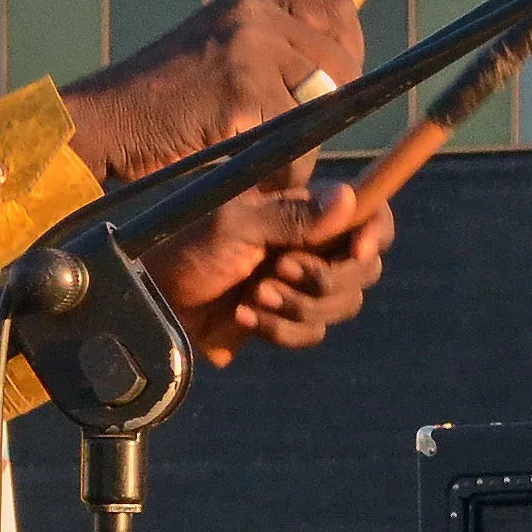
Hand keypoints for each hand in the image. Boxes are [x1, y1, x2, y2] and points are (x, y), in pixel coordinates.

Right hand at [62, 0, 365, 185]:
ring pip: (324, 111)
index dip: (346, 52)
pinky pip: (296, 149)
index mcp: (249, 4)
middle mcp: (254, 18)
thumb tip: (340, 73)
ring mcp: (249, 53)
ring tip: (253, 154)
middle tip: (285, 136)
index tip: (328, 88)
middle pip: (343, 65)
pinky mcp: (244, 95)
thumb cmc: (157, 107)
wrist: (98, 126)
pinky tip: (238, 169)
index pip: (337, 11)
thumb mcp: (216, 55)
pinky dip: (278, 173)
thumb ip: (270, 53)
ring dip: (300, 147)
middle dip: (329, 109)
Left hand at [143, 181, 392, 367]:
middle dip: (327, 278)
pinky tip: (246, 317)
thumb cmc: (187, 249)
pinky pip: (313, 333)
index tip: (358, 250)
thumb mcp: (237, 225)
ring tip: (256, 295)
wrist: (154, 300)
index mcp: (306, 213)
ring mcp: (302, 286)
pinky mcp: (287, 320)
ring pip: (343, 305)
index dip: (377, 232)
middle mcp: (312, 247)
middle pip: (366, 268)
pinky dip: (282, 329)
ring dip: (301, 306)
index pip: (369, 215)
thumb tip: (349, 198)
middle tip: (280, 270)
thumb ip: (293, 216)